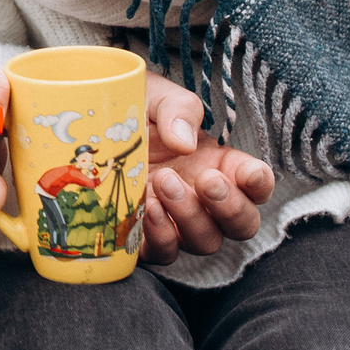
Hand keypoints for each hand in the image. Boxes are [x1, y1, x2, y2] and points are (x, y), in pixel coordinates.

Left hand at [135, 73, 272, 262]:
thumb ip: (179, 111)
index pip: (257, 183)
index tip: (247, 173)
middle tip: (205, 179)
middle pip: (242, 224)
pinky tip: (148, 208)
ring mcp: (178, 222)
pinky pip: (165, 253)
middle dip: (229, 206)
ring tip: (164, 182)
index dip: (260, 183)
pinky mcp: (147, 237)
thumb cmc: (135, 108)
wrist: (89, 126)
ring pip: (206, 241)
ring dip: (190, 217)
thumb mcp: (158, 96)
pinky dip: (161, 236)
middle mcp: (206, 200)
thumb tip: (184, 143)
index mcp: (221, 164)